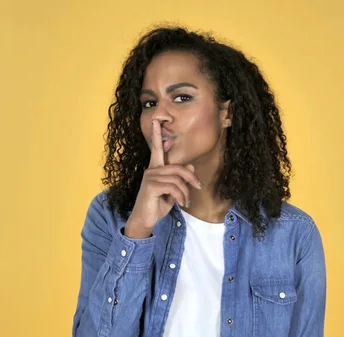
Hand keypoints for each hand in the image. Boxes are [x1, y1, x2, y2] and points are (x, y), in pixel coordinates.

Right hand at [124, 119, 202, 238]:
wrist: (145, 220)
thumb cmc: (157, 205)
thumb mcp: (172, 191)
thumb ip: (179, 179)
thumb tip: (190, 166)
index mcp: (155, 169)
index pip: (155, 148)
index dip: (156, 133)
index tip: (157, 119)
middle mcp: (151, 170)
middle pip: (178, 167)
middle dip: (191, 177)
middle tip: (198, 187)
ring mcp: (150, 177)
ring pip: (177, 179)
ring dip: (185, 192)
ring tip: (185, 201)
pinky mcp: (151, 186)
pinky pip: (173, 187)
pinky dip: (181, 196)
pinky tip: (181, 203)